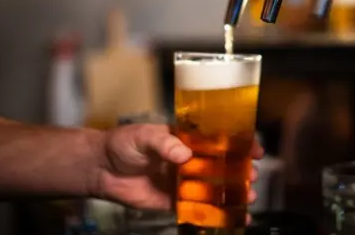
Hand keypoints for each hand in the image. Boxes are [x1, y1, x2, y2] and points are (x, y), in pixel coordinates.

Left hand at [91, 124, 263, 214]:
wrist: (100, 169)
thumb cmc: (123, 144)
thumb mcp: (143, 136)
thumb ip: (164, 143)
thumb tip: (183, 154)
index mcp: (187, 139)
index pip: (218, 139)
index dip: (239, 143)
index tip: (254, 149)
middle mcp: (190, 159)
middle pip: (222, 164)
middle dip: (241, 170)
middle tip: (253, 176)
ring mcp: (184, 181)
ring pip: (214, 187)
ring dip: (233, 193)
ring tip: (249, 197)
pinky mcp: (174, 201)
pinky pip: (197, 208)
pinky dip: (214, 213)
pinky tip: (231, 218)